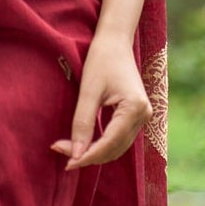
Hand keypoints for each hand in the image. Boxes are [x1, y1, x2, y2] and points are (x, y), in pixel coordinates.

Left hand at [51, 31, 150, 169]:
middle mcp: (144, 115)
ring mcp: (142, 116)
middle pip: (114, 149)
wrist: (115, 42)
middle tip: (61, 152)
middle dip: (88, 155)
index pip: (109, 143)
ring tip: (68, 149)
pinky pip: (119, 139)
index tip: (66, 163)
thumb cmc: (101, 60)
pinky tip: (82, 143)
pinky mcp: (136, 115)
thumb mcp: (88, 91)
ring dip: (94, 152)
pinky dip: (101, 144)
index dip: (87, 156)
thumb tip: (75, 154)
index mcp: (135, 108)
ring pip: (117, 147)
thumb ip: (82, 123)